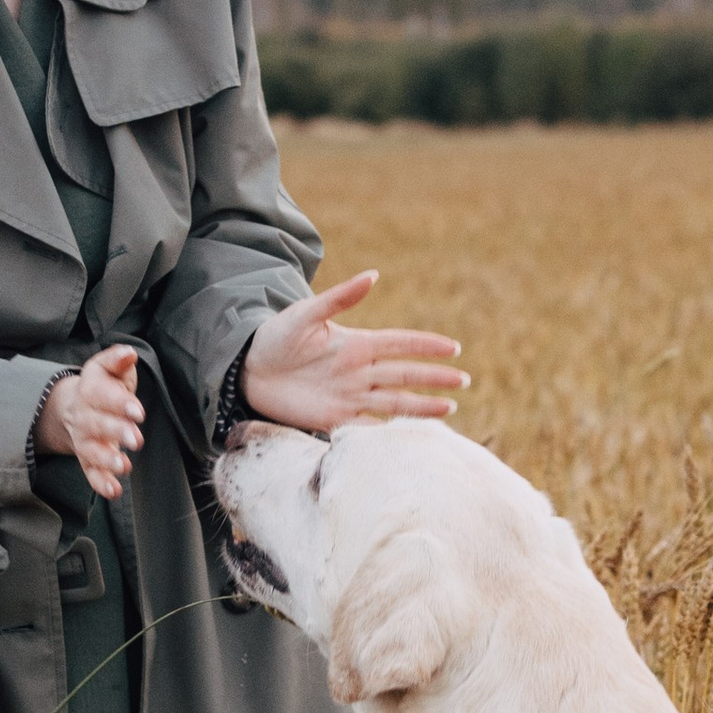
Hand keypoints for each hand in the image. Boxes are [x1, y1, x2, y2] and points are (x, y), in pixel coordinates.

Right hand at [36, 344, 144, 496]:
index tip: (137, 411)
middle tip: (136, 439)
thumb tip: (129, 354)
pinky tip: (113, 491)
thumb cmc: (102, 385)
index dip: (119, 404)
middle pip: (97, 424)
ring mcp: (84, 440)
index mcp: (90, 390)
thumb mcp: (108, 368)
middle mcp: (84, 416)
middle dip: (116, 432)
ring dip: (107, 460)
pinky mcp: (87, 459)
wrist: (75, 406)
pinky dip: (100, 483)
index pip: (102, 396)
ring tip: (124, 466)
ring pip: (91, 451)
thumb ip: (118, 361)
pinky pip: (90, 473)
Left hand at [241, 273, 465, 436]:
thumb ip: (339, 299)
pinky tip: (410, 437)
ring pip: (394, 402)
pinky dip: (388, 434)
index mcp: (356, 344)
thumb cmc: (276, 335)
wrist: (248, 370)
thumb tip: (373, 275)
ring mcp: (350, 396)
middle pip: (405, 374)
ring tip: (451, 408)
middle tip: (464, 381)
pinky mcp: (335, 418)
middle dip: (435, 378)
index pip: (400, 344)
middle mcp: (359, 371)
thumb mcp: (305, 314)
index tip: (453, 348)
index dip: (426, 346)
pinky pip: (367, 428)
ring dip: (422, 406)